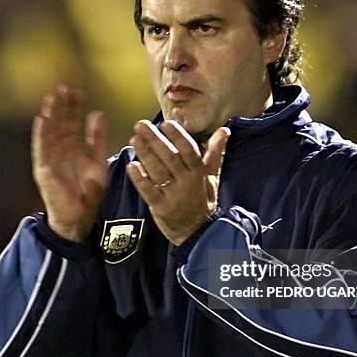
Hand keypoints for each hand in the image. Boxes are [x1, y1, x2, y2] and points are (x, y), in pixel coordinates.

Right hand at [31, 85, 108, 241]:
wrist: (79, 216)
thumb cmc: (88, 190)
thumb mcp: (98, 160)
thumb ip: (98, 139)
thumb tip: (99, 113)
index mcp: (73, 147)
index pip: (72, 122)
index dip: (74, 107)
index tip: (77, 91)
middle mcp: (60, 150)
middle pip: (59, 123)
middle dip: (61, 106)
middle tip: (63, 87)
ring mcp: (50, 158)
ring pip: (49, 132)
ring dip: (50, 115)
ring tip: (52, 98)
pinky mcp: (44, 169)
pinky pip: (41, 149)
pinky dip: (40, 135)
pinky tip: (41, 120)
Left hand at [126, 120, 229, 244]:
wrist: (198, 233)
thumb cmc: (203, 201)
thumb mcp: (212, 177)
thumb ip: (215, 152)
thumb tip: (224, 130)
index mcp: (199, 173)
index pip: (189, 151)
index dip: (178, 137)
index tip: (166, 124)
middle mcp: (186, 183)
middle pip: (170, 158)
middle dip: (155, 140)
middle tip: (141, 125)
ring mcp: (173, 196)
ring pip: (158, 172)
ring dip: (145, 155)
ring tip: (134, 140)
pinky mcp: (160, 208)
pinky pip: (149, 191)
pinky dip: (140, 179)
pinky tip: (131, 165)